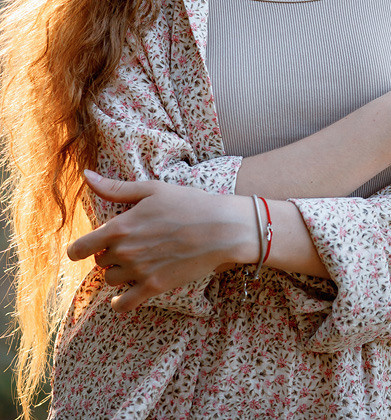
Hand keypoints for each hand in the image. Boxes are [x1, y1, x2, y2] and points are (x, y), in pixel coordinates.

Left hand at [67, 171, 256, 312]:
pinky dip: (120, 302)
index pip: (80, 248)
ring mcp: (139, 272)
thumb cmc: (188, 203)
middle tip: (130, 244)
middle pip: (100, 262)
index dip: (78, 249)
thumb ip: (115, 188)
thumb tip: (86, 176)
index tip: (83, 249)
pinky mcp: (154, 287)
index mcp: (120, 227)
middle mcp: (125, 252)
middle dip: (109, 254)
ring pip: (111, 281)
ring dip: (118, 273)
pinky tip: (125, 295)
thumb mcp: (151, 190)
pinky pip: (123, 305)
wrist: (221, 228)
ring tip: (137, 261)